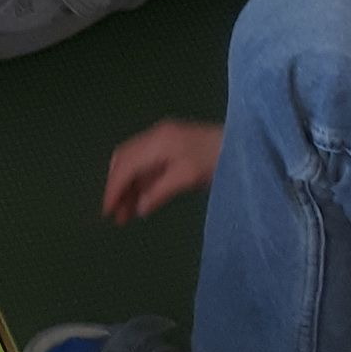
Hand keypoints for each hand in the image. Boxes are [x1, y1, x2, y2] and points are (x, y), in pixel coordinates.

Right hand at [103, 119, 224, 225]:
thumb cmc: (215, 160)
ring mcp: (162, 140)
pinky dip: (139, 182)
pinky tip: (141, 200)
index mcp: (156, 141)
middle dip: (116, 187)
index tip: (107, 212)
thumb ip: (159, 192)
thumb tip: (138, 208)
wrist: (243, 144)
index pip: (125, 165)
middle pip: (124, 160)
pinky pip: (146, 164)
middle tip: (115, 215)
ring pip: (133, 162)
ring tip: (125, 215)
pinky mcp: (171, 146)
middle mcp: (154, 136)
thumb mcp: (187, 178)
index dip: (113, 188)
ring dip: (127, 187)